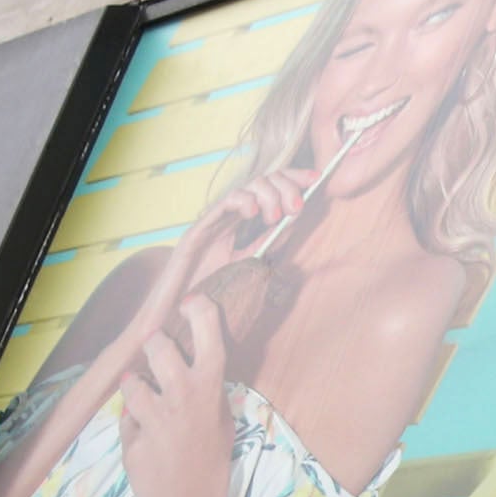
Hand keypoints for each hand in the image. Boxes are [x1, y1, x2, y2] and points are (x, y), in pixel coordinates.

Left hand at [117, 293, 232, 496]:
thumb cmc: (211, 464)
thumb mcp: (221, 422)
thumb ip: (206, 391)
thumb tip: (189, 361)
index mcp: (211, 389)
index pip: (207, 334)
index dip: (199, 310)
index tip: (190, 302)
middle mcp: (183, 395)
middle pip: (156, 344)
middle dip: (153, 346)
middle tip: (155, 353)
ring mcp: (155, 414)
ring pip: (132, 379)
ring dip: (136, 386)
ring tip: (148, 404)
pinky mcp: (132, 434)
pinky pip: (126, 414)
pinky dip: (132, 421)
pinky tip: (146, 438)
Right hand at [167, 166, 320, 293]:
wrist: (179, 318)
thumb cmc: (214, 299)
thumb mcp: (251, 267)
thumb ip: (270, 245)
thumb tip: (294, 222)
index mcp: (246, 226)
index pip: (273, 192)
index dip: (294, 180)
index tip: (316, 178)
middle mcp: (231, 219)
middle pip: (263, 182)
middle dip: (286, 186)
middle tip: (295, 206)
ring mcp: (215, 222)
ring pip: (247, 188)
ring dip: (269, 195)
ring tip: (273, 217)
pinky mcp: (199, 230)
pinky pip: (224, 203)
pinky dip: (243, 201)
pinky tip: (253, 213)